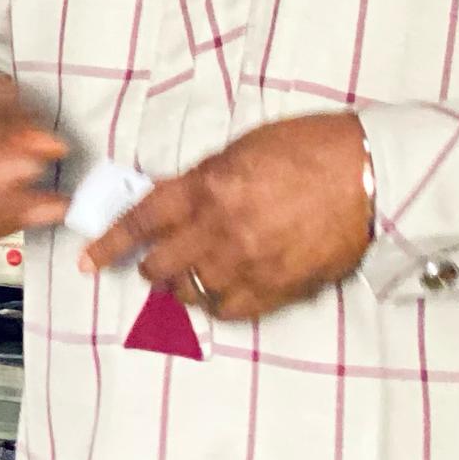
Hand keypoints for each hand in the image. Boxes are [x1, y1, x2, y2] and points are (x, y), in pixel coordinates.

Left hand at [80, 112, 371, 321]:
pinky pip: (231, 311)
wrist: (369, 175)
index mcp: (207, 188)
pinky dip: (216, 305)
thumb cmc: (308, 148)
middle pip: (161, 265)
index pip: (141, 221)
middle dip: (148, 266)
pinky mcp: (279, 289)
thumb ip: (202, 180)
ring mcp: (250, 265)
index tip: (89, 261)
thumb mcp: (242, 150)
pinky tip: (217, 295)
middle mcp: (221, 231)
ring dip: (180, 287)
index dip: (109, 244)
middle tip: (149, 264)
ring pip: (192, 293)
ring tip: (183, 280)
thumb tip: (173, 202)